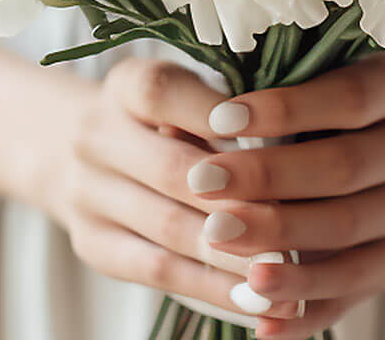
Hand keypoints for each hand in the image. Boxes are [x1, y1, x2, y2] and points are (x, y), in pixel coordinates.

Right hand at [37, 57, 303, 319]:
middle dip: (236, 198)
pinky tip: (255, 300)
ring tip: (288, 273)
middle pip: (169, 169)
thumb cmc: (170, 112)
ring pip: (169, 229)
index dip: (212, 115)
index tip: (269, 133)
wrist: (90, 148)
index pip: (162, 93)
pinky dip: (211, 290)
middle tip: (297, 220)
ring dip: (232, 255)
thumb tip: (280, 144)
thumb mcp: (189, 89)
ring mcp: (86, 194)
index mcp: (125, 84)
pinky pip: (159, 273)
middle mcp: (95, 136)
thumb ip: (225, 107)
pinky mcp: (93, 245)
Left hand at [188, 54, 384, 338]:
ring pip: (347, 232)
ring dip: (279, 244)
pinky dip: (304, 308)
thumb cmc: (336, 97)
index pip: (347, 97)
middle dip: (267, 178)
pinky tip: (258, 319)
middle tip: (201, 185)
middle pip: (344, 166)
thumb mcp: (319, 74)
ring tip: (218, 244)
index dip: (284, 109)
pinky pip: (354, 290)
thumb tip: (184, 129)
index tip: (220, 118)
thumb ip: (268, 94)